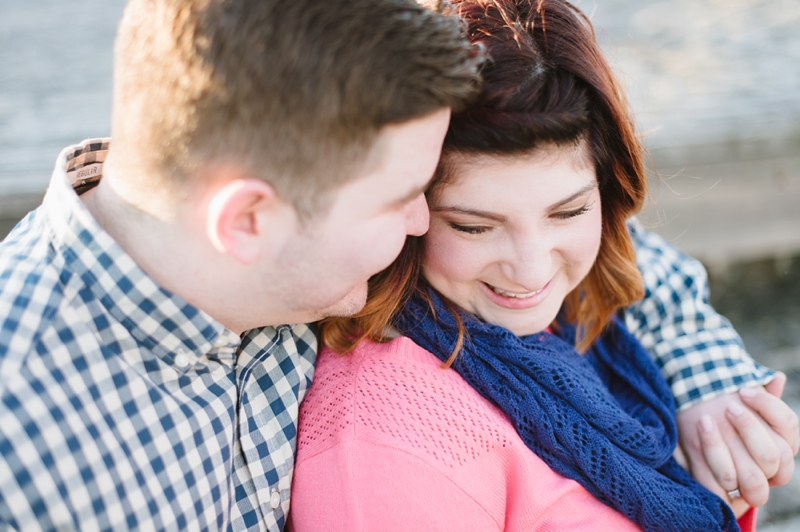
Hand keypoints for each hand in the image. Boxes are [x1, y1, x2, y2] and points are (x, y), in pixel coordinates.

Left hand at [675, 373, 798, 512]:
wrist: (695, 431)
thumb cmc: (719, 411)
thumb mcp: (736, 399)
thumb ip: (759, 392)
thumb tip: (777, 379)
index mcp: (781, 441)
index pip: (788, 424)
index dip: (768, 407)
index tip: (742, 390)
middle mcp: (770, 466)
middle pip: (774, 455)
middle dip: (749, 429)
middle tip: (727, 407)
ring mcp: (749, 483)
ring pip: (752, 479)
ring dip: (723, 448)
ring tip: (704, 420)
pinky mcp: (721, 493)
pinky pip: (720, 491)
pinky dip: (709, 473)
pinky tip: (696, 445)